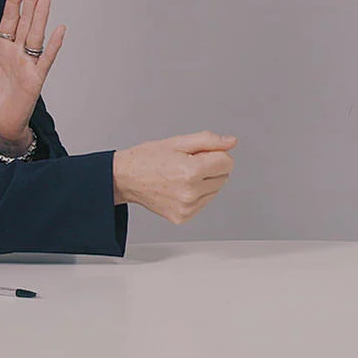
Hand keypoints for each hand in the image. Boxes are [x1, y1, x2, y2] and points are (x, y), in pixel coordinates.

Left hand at [0, 0, 65, 155]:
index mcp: (2, 49)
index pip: (9, 20)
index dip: (13, 3)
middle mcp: (17, 52)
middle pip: (25, 22)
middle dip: (30, 1)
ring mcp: (28, 63)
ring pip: (36, 34)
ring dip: (41, 16)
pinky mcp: (36, 78)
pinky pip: (46, 59)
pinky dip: (53, 45)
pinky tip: (59, 30)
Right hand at [112, 131, 236, 223]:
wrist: (125, 178)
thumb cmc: (148, 158)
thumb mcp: (179, 141)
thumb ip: (209, 141)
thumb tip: (231, 142)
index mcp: (191, 171)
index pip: (227, 162)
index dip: (216, 154)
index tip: (200, 153)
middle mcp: (190, 193)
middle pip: (224, 177)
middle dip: (211, 168)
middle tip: (187, 163)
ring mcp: (187, 208)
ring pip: (215, 191)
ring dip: (204, 182)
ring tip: (181, 175)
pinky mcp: (182, 217)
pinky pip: (203, 203)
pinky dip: (196, 195)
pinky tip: (179, 187)